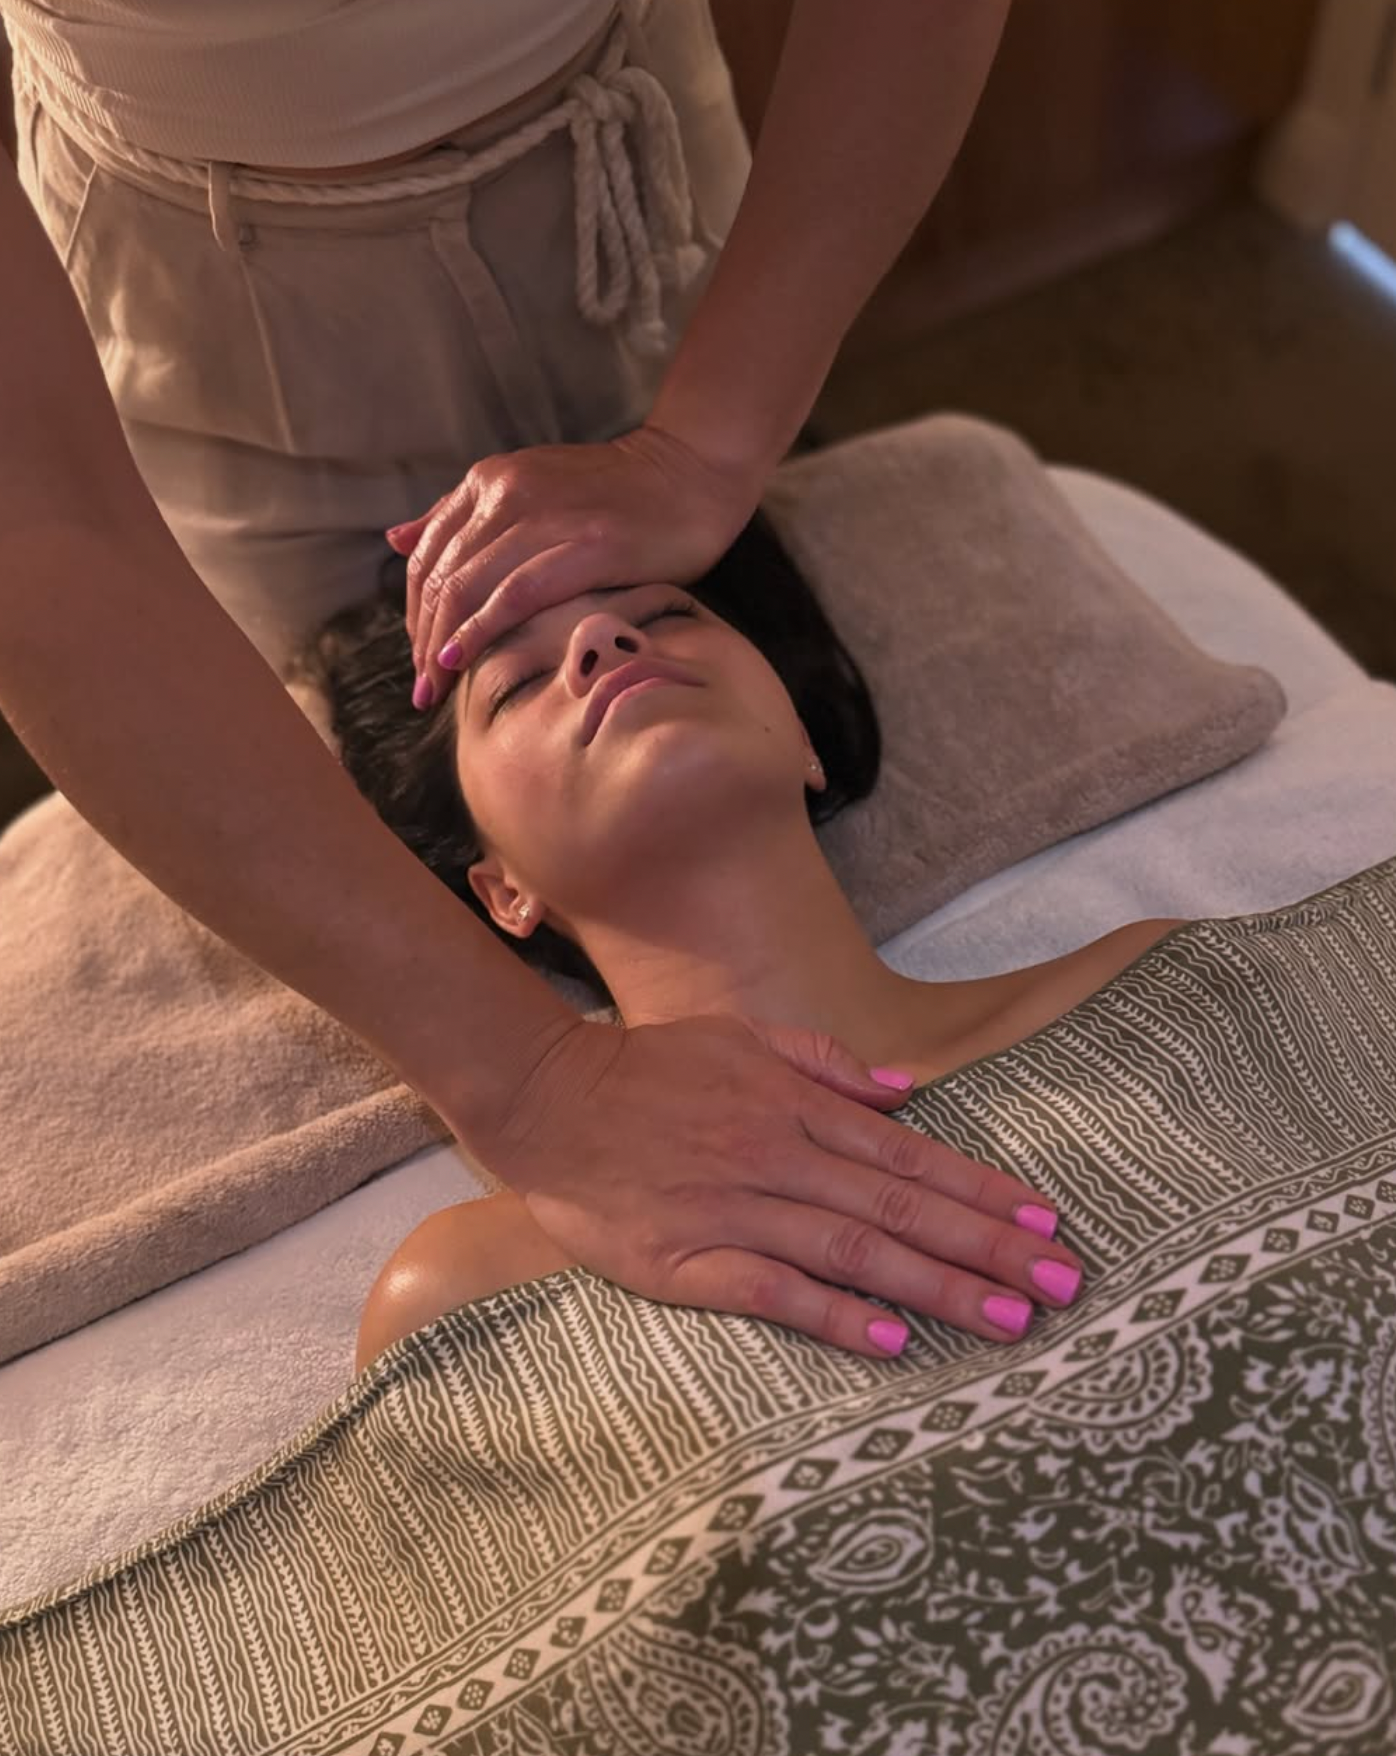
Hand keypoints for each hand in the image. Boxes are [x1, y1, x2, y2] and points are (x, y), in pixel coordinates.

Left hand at [388, 421, 763, 709]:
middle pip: (441, 577)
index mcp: (490, 481)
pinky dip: (480, 630)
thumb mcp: (527, 490)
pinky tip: (460, 659)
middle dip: (421, 639)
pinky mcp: (584, 546)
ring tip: (435, 689)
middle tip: (423, 689)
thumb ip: (462, 514)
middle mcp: (508, 493)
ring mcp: (545, 517)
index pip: (428, 554)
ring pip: (468, 588)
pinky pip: (514, 595)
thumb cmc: (615, 494)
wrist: (690, 473)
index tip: (418, 658)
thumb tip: (396, 538)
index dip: (413, 612)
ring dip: (442, 645)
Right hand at [467, 1012, 1083, 1358]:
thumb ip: (824, 1062)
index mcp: (795, 1105)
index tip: (1046, 1218)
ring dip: (938, 1285)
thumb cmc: (646, 1067)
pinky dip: (833, 1314)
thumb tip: (905, 1091)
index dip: (982, 1190)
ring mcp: (733, 1209)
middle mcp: (778, 1155)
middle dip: (988, 1246)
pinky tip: (891, 1338)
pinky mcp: (686, 1259)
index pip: (909, 1157)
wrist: (545, 1099)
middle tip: (1065, 1283)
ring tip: (1009, 1317)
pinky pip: (771, 1289)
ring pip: (853, 1251)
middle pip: (900, 1210)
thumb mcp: (741, 1038)